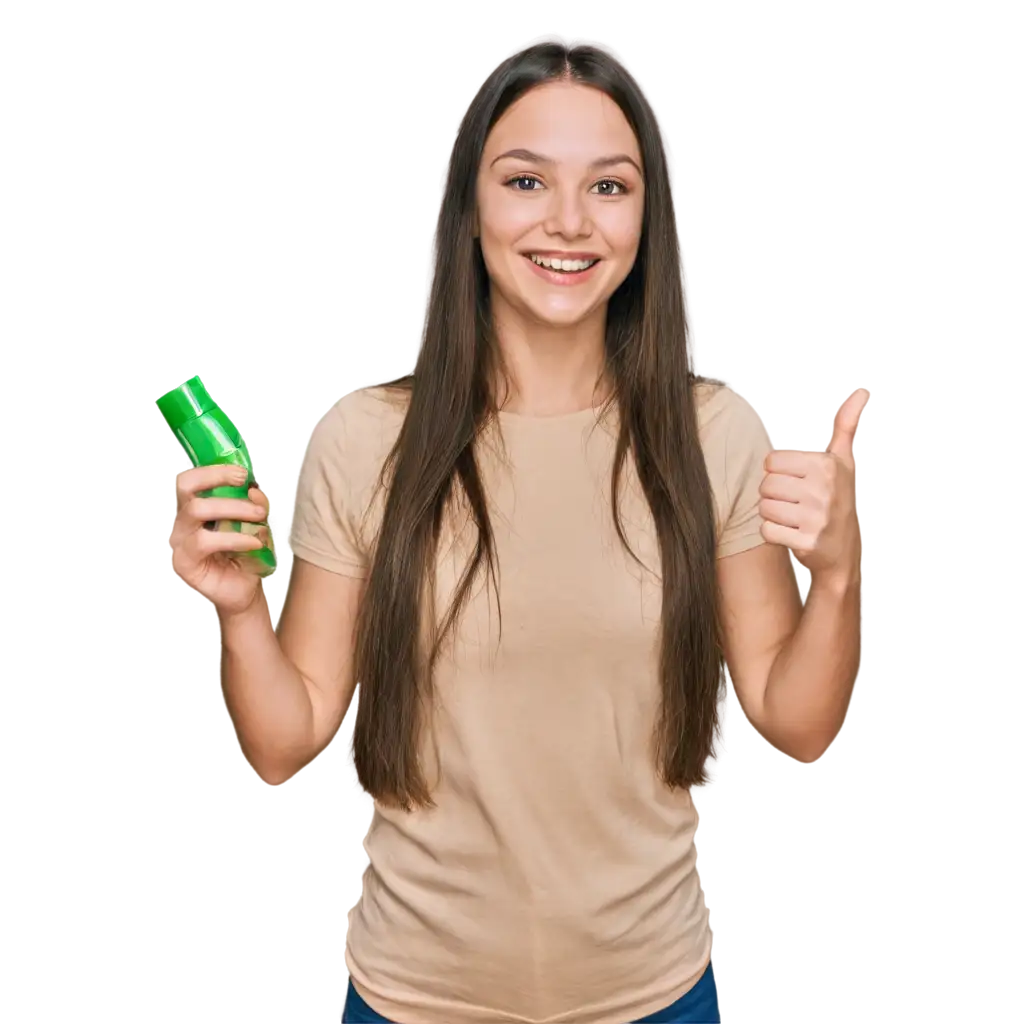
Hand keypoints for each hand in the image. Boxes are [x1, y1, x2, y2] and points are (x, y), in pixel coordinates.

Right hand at [167, 464, 269, 616]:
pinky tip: (255, 542)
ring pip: (196, 510)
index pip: (189, 480)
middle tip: (245, 483)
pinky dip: (235, 538)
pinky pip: (205, 541)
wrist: (246, 594)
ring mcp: (177, 543)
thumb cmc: (247, 557)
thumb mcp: (254, 526)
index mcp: (192, 510)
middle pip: (183, 486)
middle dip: (216, 477)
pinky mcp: (183, 564)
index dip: (213, 470)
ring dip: (233, 508)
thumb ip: (253, 506)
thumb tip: (255, 491)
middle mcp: (180, 523)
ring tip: (260, 516)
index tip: (242, 472)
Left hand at [758, 387, 868, 587]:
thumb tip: (861, 391)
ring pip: (763, 507)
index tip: (797, 482)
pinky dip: (773, 534)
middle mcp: (824, 490)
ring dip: (772, 515)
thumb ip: (845, 427)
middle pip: (766, 484)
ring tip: (792, 518)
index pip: (772, 461)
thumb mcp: (844, 463)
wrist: (844, 555)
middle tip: (793, 503)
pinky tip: (790, 534)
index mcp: (828, 466)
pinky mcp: (806, 543)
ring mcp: (816, 518)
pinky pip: (766, 531)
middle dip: (773, 495)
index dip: (779, 473)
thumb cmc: (838, 502)